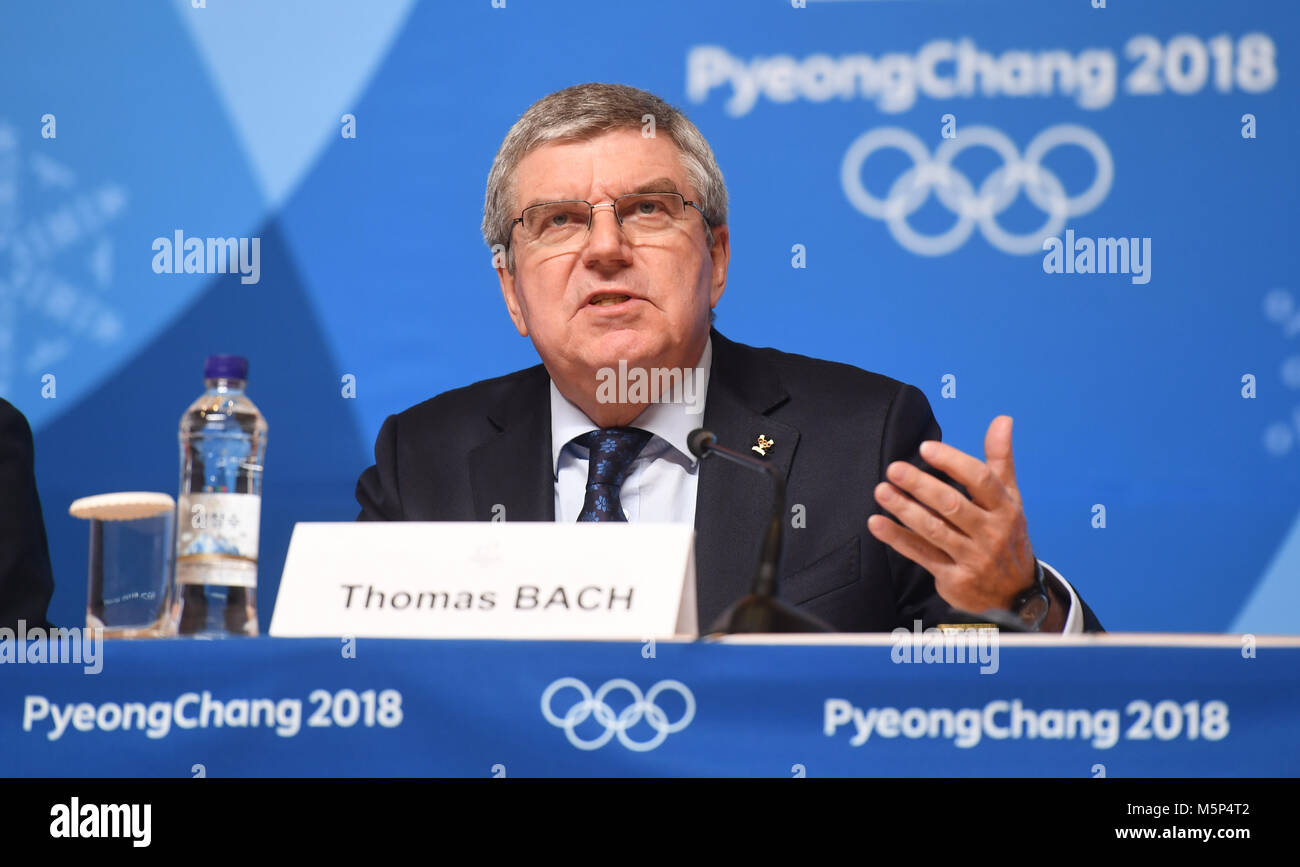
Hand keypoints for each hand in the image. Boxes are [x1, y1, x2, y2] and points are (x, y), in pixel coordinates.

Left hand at [867, 415, 1037, 614]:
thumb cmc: (1006, 535)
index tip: (925, 448)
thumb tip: (1002, 419)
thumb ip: (1000, 459)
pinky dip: (898, 538)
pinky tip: (877, 523)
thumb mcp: (1011, 498)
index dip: (952, 462)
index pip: (980, 480)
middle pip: (952, 505)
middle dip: (921, 485)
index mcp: (1006, 508)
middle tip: (894, 468)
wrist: (1015, 594)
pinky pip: (921, 554)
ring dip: (905, 510)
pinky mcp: (954, 578)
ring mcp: (972, 557)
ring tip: (881, 491)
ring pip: (934, 530)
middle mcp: (991, 532)